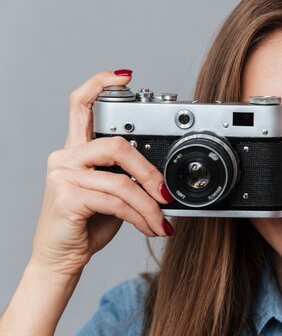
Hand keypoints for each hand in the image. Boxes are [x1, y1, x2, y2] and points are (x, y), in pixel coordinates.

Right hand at [30, 71, 173, 279]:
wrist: (61, 258)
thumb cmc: (87, 224)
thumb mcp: (111, 194)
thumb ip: (127, 176)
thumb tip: (163, 179)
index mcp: (77, 150)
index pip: (81, 105)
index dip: (100, 84)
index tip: (125, 76)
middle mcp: (65, 157)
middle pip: (117, 145)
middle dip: (149, 171)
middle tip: (166, 194)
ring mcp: (62, 175)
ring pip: (121, 180)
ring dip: (149, 205)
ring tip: (161, 221)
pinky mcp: (66, 197)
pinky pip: (115, 201)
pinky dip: (140, 217)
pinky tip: (148, 227)